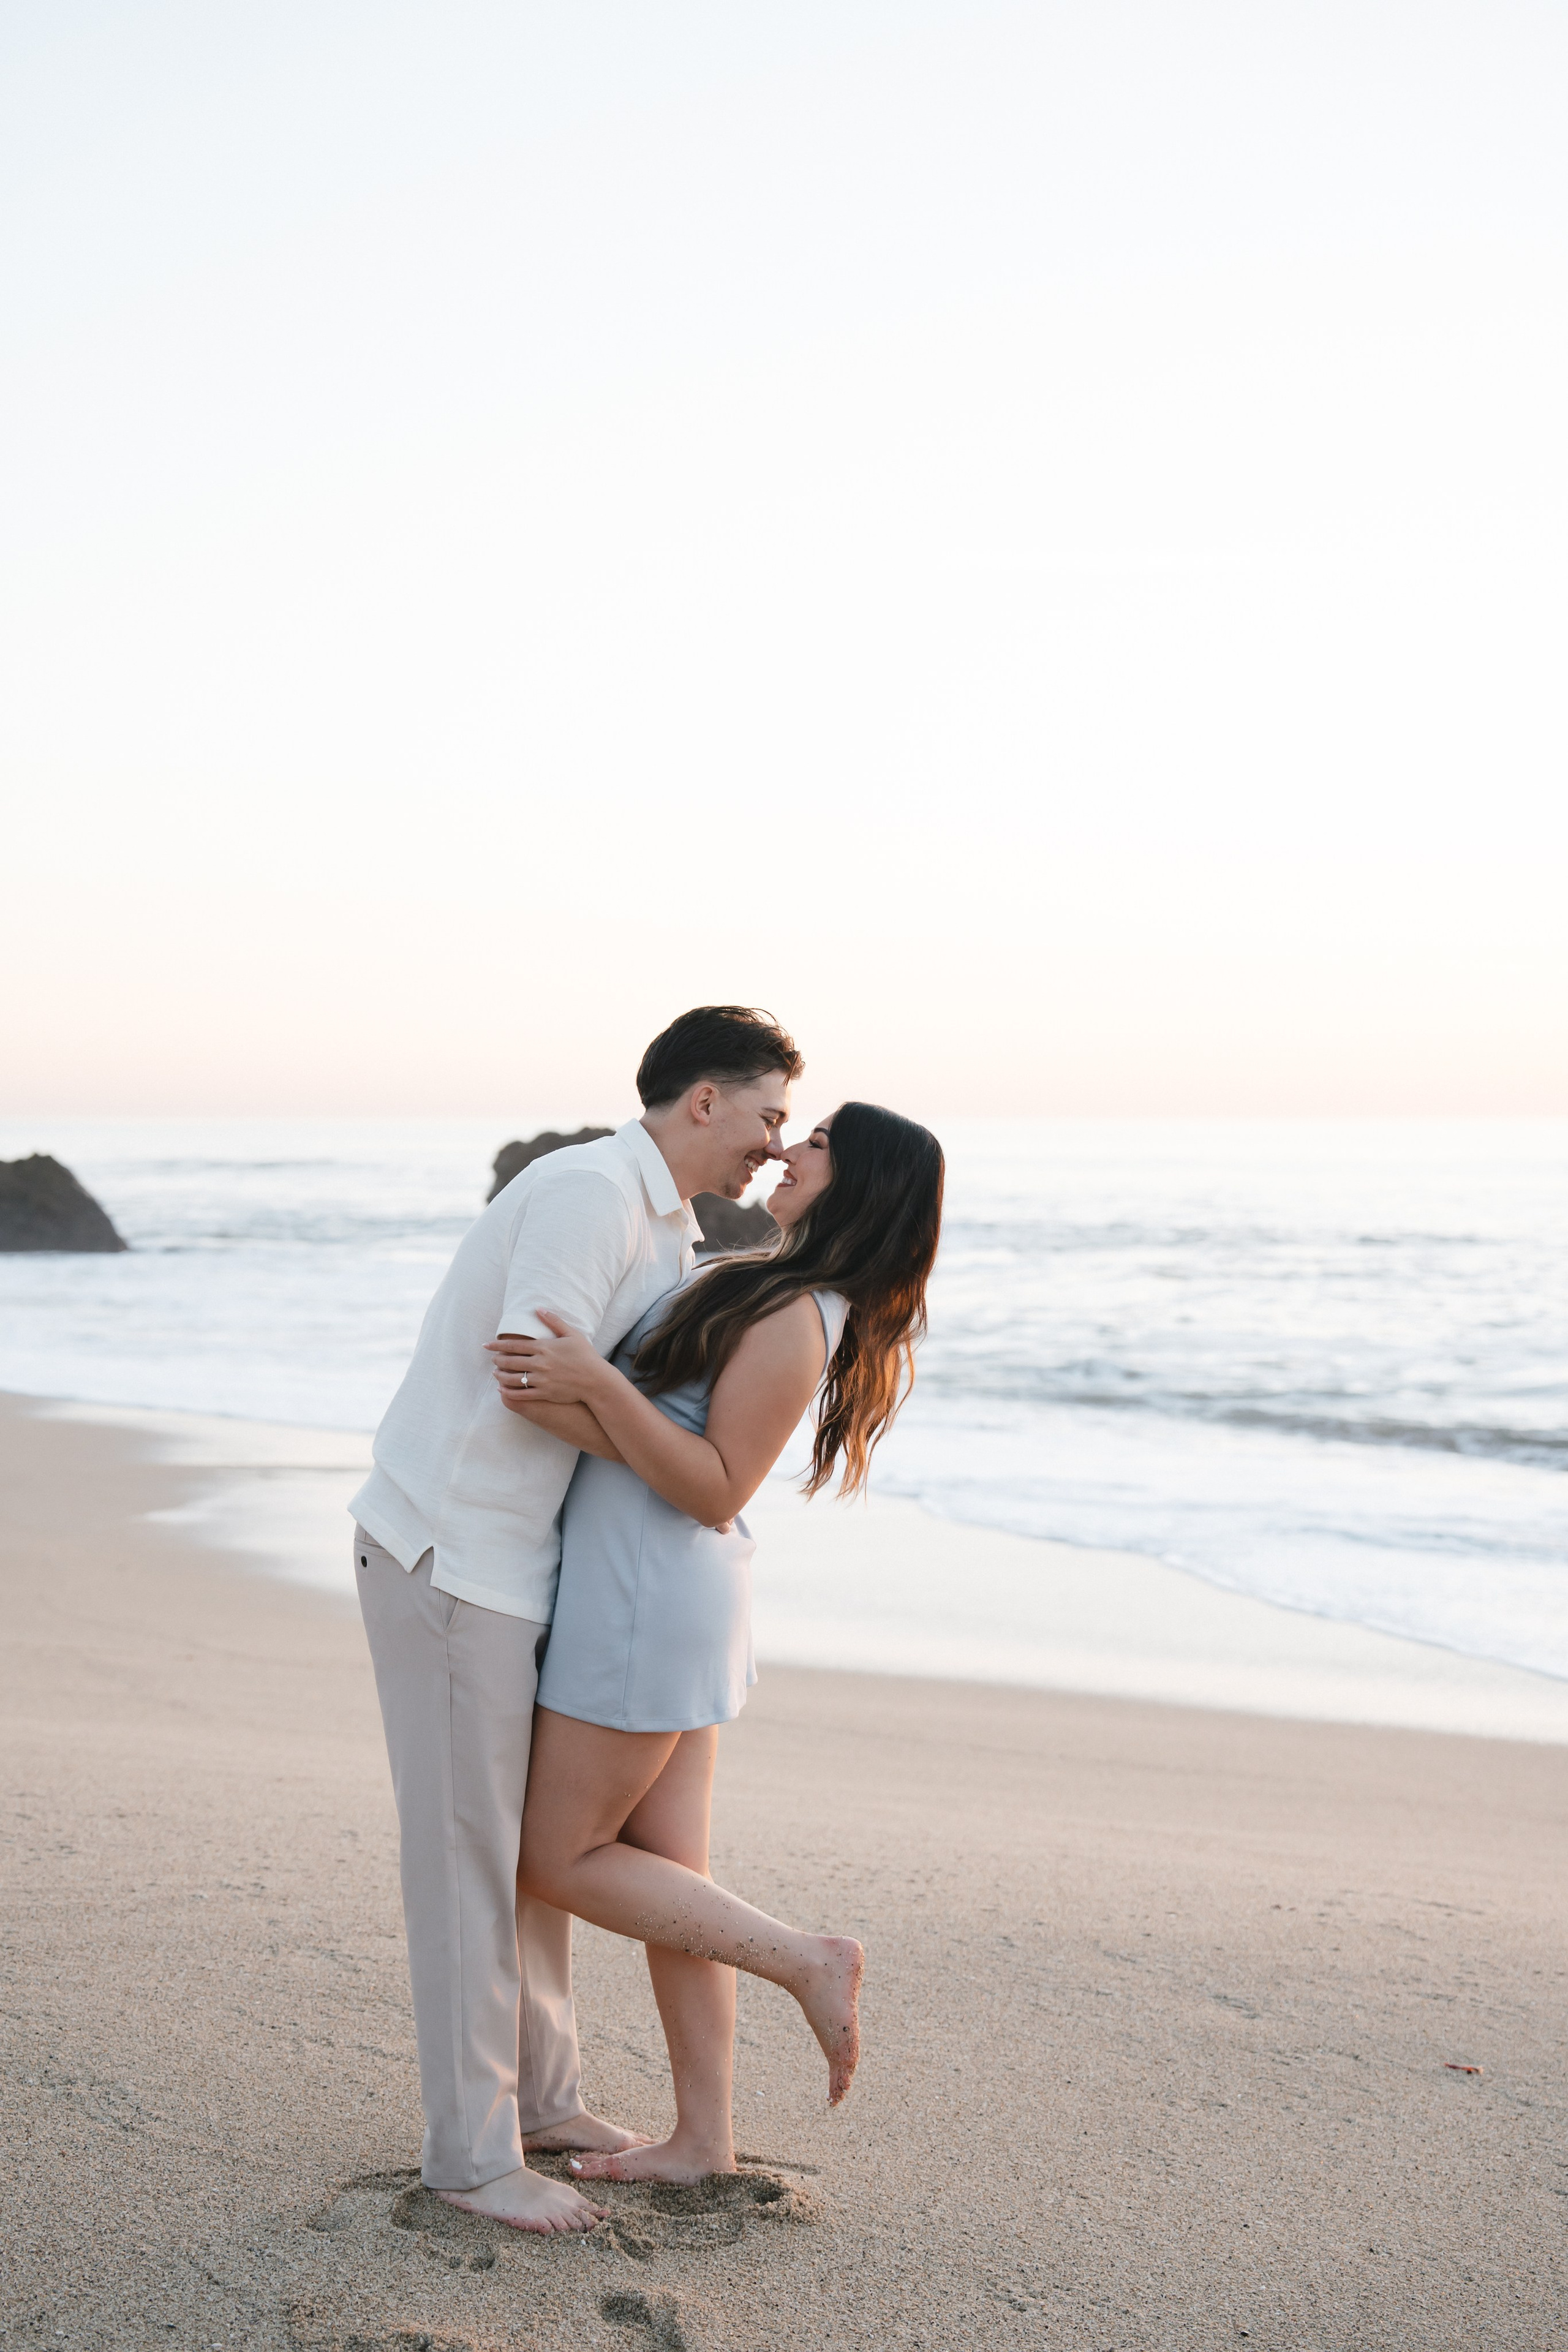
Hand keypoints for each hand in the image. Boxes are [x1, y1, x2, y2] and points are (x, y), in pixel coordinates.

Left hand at [487, 1313, 604, 1407]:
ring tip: (495, 1374)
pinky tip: (502, 1390)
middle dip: (498, 1360)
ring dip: (500, 1376)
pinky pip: (521, 1394)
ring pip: (513, 1378)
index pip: (514, 1345)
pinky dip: (509, 1392)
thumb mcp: (572, 1334)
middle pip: (511, 1361)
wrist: (596, 1380)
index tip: (487, 1345)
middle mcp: (540, 1363)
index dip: (498, 1345)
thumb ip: (554, 1321)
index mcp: (544, 1347)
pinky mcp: (544, 1393)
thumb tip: (538, 1308)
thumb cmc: (586, 1356)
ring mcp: (541, 1379)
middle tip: (491, 1359)